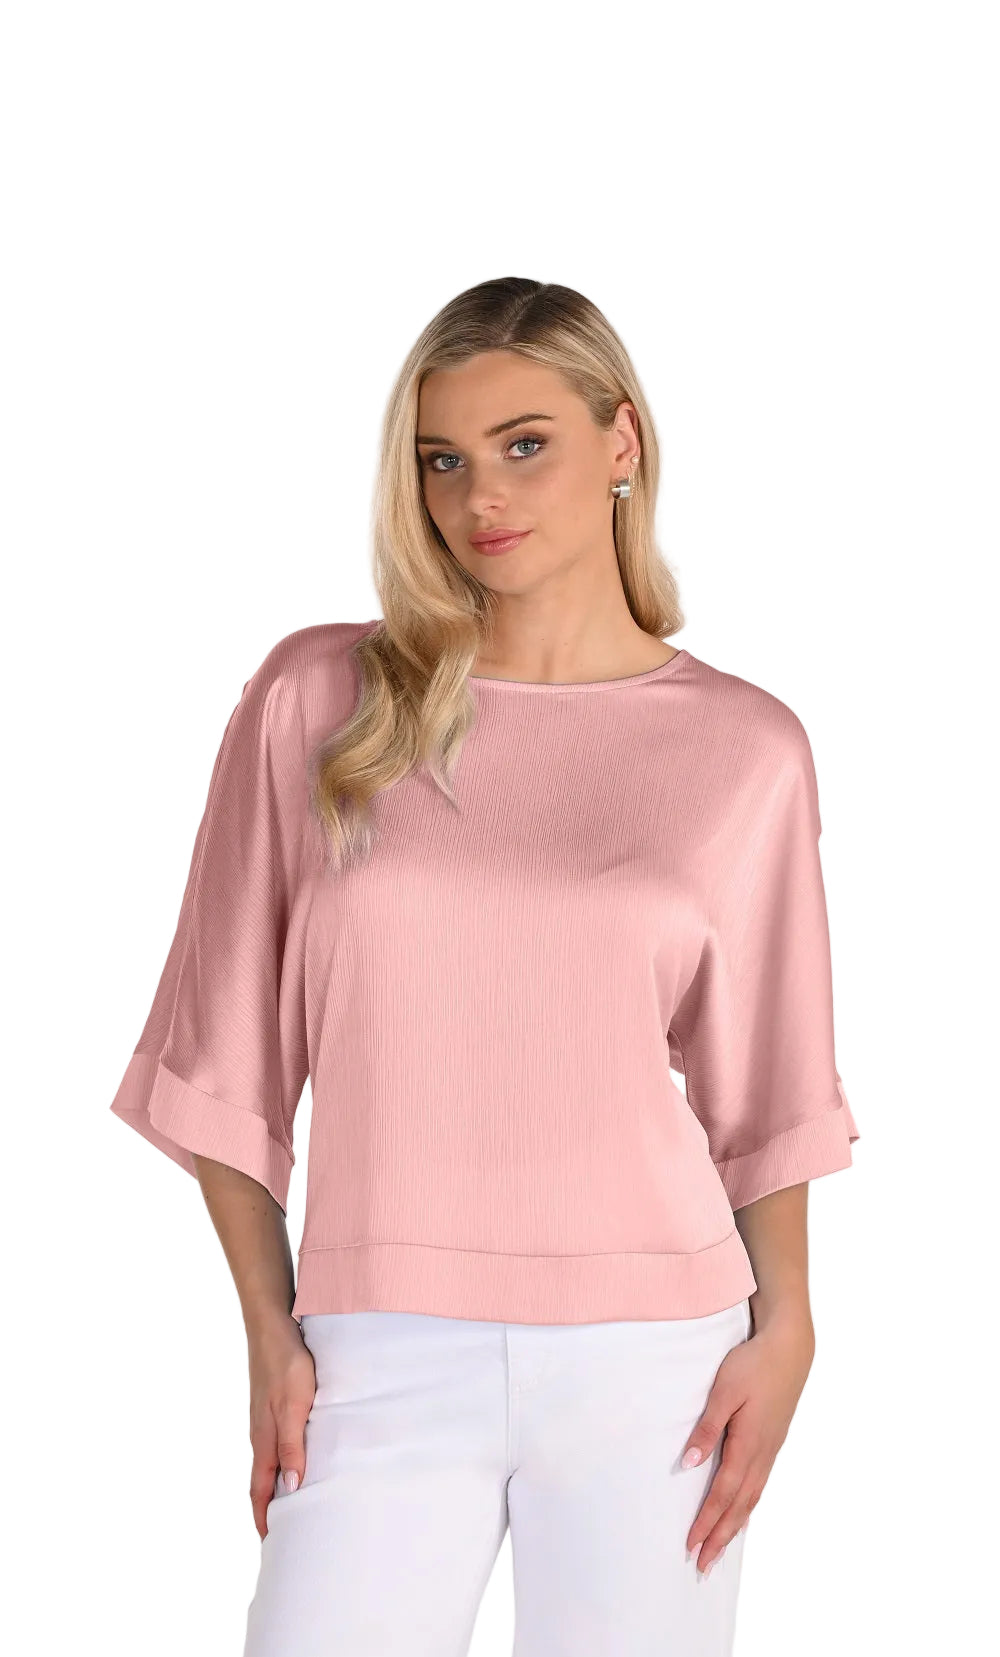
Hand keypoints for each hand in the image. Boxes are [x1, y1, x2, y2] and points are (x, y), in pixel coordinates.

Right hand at [247, 1314, 316, 1539]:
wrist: (272, 1322)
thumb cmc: (286, 1361)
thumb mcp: (294, 1405)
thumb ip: (292, 1446)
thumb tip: (289, 1491)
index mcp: (264, 1440)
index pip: (260, 1492)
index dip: (265, 1519)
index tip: (272, 1546)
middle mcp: (262, 1434)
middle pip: (264, 1481)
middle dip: (271, 1509)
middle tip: (287, 1534)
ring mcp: (266, 1418)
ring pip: (272, 1461)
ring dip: (280, 1485)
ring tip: (296, 1504)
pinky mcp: (274, 1404)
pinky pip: (279, 1441)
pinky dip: (286, 1460)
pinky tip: (301, 1457)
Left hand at [681, 1311, 814, 1574]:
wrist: (789, 1348)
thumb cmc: (753, 1365)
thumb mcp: (724, 1391)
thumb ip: (707, 1428)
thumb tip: (689, 1464)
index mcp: (748, 1445)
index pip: (723, 1494)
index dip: (707, 1522)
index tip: (692, 1546)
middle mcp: (762, 1455)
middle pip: (739, 1506)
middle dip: (720, 1537)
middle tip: (703, 1565)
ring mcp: (770, 1450)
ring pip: (751, 1499)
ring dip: (733, 1526)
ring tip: (719, 1549)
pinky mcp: (773, 1442)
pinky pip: (759, 1485)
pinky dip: (747, 1507)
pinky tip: (741, 1512)